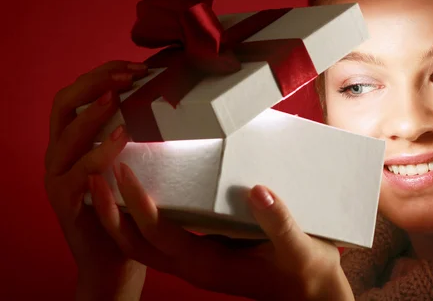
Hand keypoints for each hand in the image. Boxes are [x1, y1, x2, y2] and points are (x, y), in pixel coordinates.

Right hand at [44, 61, 148, 299]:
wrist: (114, 255)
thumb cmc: (127, 202)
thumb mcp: (132, 160)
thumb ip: (136, 131)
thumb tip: (170, 98)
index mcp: (73, 139)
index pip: (78, 93)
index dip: (102, 73)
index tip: (136, 65)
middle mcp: (59, 153)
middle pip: (64, 104)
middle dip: (95, 83)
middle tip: (130, 75)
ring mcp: (58, 177)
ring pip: (66, 136)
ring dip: (94, 113)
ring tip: (120, 97)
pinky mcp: (65, 201)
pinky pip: (78, 172)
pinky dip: (99, 153)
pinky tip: (122, 139)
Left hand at [89, 162, 353, 300]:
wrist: (311, 293)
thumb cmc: (305, 272)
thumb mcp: (299, 249)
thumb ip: (279, 222)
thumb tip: (257, 191)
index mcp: (209, 266)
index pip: (159, 234)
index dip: (138, 204)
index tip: (122, 171)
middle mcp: (194, 266)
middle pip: (136, 244)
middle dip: (110, 213)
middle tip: (94, 174)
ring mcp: (196, 261)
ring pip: (143, 243)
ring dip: (120, 215)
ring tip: (107, 180)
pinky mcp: (203, 253)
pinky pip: (159, 237)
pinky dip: (141, 217)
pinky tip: (145, 192)